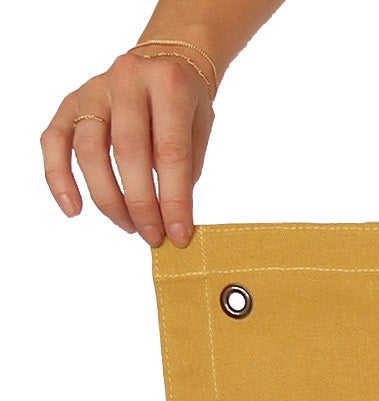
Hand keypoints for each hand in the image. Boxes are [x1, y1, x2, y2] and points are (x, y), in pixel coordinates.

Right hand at [40, 50, 215, 247]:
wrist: (163, 61)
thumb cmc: (184, 105)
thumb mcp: (200, 130)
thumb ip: (186, 171)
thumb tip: (173, 223)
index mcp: (168, 84)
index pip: (170, 152)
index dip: (175, 200)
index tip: (180, 235)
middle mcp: (126, 80)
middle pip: (127, 151)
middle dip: (141, 204)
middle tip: (153, 236)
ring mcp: (93, 89)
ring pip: (89, 149)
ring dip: (108, 198)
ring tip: (129, 226)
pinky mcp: (70, 101)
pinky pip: (54, 140)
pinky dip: (59, 177)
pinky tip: (74, 209)